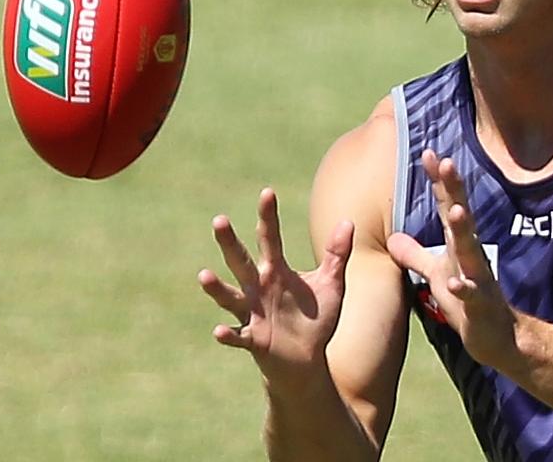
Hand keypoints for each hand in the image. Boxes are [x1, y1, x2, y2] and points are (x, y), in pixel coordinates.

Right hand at [198, 188, 353, 388]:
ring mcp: (253, 313)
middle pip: (241, 261)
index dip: (268, 216)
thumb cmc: (316, 320)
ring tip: (204, 275)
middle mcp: (259, 288)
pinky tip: (219, 331)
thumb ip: (337, 254)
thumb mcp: (331, 284)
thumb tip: (348, 221)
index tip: (267, 192)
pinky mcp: (254, 339)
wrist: (307, 360)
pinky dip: (228, 335)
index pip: (270, 238)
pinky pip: (239, 335)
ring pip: (230, 296)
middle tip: (219, 220)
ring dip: (216, 288)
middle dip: (229, 242)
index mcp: (276, 271)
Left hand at [387, 150, 516, 367]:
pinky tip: (456, 282)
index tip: (428, 152)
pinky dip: (465, 288)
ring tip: (456, 210)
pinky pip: (473, 295)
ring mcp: (478, 278)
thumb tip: (392, 237)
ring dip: (463, 230)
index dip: (439, 181)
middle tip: (446, 161)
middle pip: (461, 216)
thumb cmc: (467, 303)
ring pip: (471, 249)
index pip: (447, 205)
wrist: (498, 338)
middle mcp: (470, 254)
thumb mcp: (437, 275)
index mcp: (458, 245)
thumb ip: (416, 254)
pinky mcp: (480, 306)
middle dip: (454, 189)